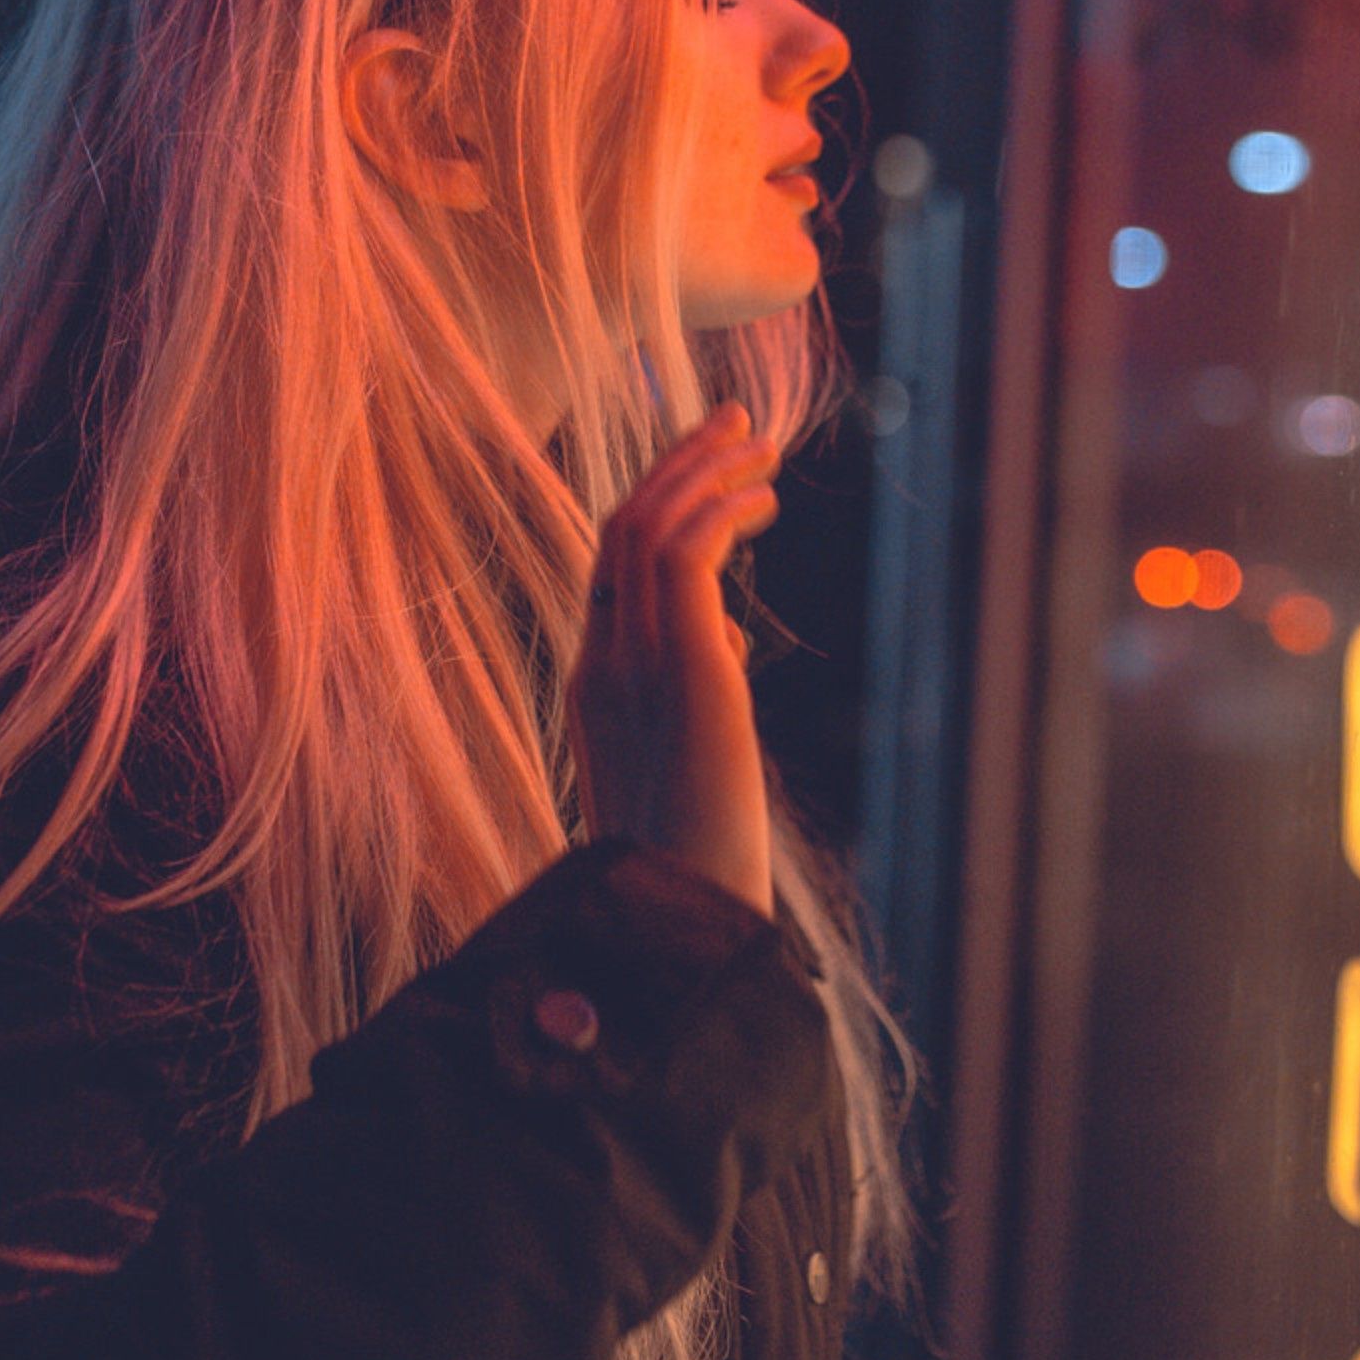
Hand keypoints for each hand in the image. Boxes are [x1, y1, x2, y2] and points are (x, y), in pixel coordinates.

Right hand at [569, 407, 780, 917]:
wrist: (675, 933)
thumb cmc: (689, 877)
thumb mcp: (687, 767)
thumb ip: (695, 701)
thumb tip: (729, 652)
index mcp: (594, 693)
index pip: (613, 574)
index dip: (661, 513)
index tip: (715, 485)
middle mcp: (602, 666)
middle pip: (620, 529)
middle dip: (677, 467)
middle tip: (734, 426)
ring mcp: (632, 663)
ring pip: (646, 523)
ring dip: (702, 470)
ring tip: (759, 443)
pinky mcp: (680, 665)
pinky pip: (685, 550)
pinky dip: (721, 508)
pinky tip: (764, 497)